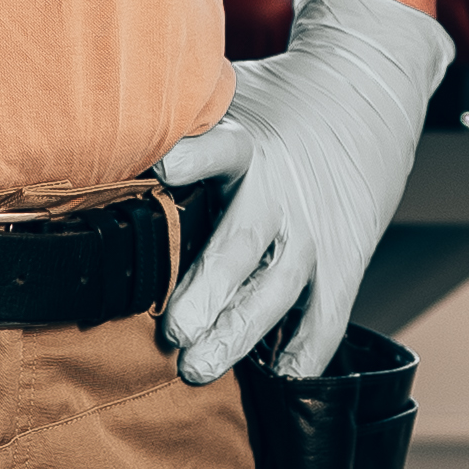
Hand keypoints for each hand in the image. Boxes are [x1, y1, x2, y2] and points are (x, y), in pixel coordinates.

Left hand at [160, 0, 451, 381]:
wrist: (370, 90)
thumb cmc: (280, 104)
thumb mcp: (230, 94)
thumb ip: (181, 125)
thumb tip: (98, 130)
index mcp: (248, 142)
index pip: (220, 148)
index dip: (194, 159)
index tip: (165, 168)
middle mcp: (282, 190)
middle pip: (242, 243)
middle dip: (208, 289)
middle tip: (175, 331)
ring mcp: (316, 230)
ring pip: (278, 288)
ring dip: (239, 332)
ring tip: (198, 366)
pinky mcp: (346, 257)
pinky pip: (328, 314)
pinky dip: (306, 349)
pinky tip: (279, 378)